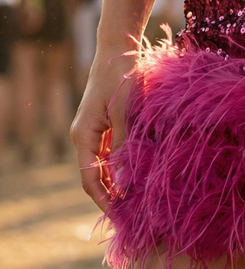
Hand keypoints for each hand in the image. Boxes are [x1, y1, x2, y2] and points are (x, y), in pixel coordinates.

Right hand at [70, 49, 137, 211]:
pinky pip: (112, 152)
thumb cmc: (121, 79)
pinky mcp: (107, 125)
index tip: (120, 217)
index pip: (89, 179)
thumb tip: (124, 181)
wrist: (119, 51)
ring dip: (118, 182)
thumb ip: (123, 146)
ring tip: (137, 201)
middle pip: (95, 175)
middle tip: (132, 215)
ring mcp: (95, 131)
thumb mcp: (124, 113)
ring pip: (104, 165)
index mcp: (83, 135)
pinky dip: (123, 165)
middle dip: (111, 195)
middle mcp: (84, 136)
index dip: (104, 200)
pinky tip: (138, 175)